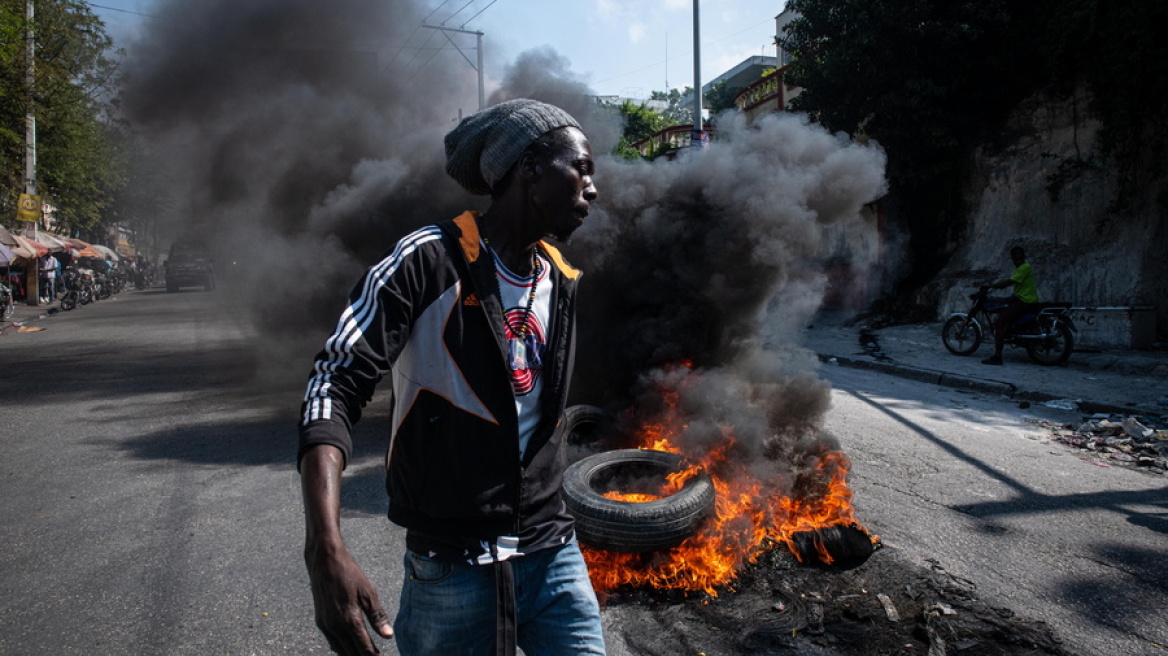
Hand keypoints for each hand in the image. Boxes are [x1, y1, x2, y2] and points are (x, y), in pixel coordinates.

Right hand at [306, 539, 393, 654]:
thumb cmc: (349, 574)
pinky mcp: (320, 621)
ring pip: (340, 650)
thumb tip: (388, 636)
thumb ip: (378, 616)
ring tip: (366, 654)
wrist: (324, 562)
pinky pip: (332, 641)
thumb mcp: (368, 592)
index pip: (364, 648)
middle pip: (351, 653)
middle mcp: (335, 626)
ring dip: (352, 654)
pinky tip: (350, 646)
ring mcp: (325, 625)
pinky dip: (342, 647)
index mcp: (349, 619)